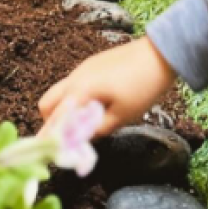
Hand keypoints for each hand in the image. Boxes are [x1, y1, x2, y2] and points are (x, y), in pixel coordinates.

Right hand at [39, 36, 177, 136]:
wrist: (159, 55)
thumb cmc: (142, 87)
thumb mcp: (122, 116)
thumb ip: (97, 129)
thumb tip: (81, 140)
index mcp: (80, 90)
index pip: (54, 118)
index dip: (50, 138)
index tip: (50, 153)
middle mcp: (75, 77)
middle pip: (47, 103)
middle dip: (51, 122)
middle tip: (67, 138)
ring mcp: (83, 69)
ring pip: (60, 92)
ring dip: (64, 110)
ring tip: (83, 125)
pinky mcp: (92, 65)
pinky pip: (73, 85)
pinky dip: (74, 99)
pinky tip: (94, 107)